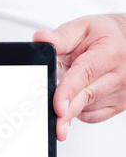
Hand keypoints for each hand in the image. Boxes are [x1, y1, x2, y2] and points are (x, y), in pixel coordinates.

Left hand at [33, 14, 125, 140]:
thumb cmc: (102, 36)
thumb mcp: (81, 29)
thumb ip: (59, 38)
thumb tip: (39, 39)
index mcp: (109, 51)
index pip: (85, 74)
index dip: (68, 91)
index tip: (58, 108)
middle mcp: (119, 73)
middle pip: (86, 97)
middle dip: (66, 113)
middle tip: (54, 127)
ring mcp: (122, 92)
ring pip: (86, 109)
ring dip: (70, 104)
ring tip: (71, 85)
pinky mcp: (119, 106)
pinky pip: (91, 117)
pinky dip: (80, 110)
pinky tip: (80, 95)